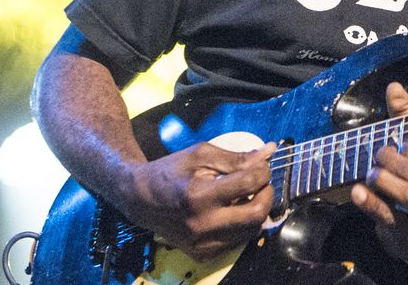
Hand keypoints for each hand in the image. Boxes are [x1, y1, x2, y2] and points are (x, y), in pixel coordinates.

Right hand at [119, 141, 276, 261]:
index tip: (261, 165)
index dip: (263, 171)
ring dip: (257, 211)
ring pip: (251, 231)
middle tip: (261, 183)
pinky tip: (234, 212)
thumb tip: (268, 153)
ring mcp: (201, 242)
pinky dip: (243, 227)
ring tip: (247, 196)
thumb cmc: (169, 172)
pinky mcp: (201, 253)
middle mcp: (201, 223)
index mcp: (199, 195)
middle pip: (256, 214)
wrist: (139, 199)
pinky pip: (237, 243)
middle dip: (267, 194)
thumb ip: (236, 157)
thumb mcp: (200, 155)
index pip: (249, 183)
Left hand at [351, 83, 407, 260]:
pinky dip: (370, 203)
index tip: (403, 143)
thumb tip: (394, 86)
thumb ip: (406, 119)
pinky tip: (357, 192)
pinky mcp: (402, 230)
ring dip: (386, 180)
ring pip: (407, 196)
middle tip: (380, 153)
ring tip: (371, 172)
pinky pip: (386, 215)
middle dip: (396, 162)